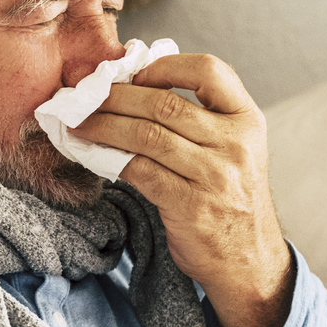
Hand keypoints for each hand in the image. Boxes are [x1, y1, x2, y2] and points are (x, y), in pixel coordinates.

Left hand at [70, 53, 294, 326]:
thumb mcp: (233, 151)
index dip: (165, 65)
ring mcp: (216, 176)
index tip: (131, 72)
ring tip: (77, 122)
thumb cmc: (229, 199)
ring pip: (146, 135)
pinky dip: (109, 159)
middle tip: (83, 94)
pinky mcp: (191, 206)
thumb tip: (133, 85)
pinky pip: (139, 171)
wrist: (249, 261)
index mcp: (248, 120)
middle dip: (116, 96)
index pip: (210, 71)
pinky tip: (91, 153)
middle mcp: (236, 144)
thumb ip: (199, 119)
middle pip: (164, 103)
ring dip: (103, 125)